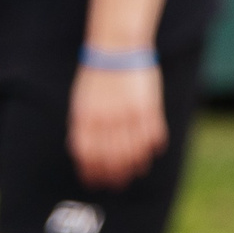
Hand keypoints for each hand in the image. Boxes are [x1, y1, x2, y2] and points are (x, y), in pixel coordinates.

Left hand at [69, 63, 166, 186]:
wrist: (116, 49)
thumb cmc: (96, 77)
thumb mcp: (81, 102)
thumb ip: (81, 127)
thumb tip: (80, 152)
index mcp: (86, 119)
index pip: (88, 156)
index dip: (92, 172)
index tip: (96, 182)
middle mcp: (106, 120)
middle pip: (111, 158)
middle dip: (115, 175)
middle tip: (119, 183)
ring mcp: (127, 114)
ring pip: (133, 150)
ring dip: (135, 165)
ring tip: (138, 171)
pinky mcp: (147, 106)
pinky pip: (152, 134)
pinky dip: (152, 146)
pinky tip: (152, 152)